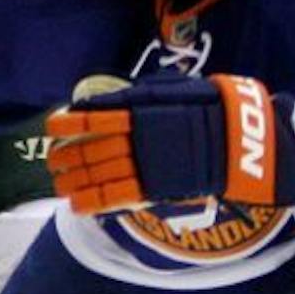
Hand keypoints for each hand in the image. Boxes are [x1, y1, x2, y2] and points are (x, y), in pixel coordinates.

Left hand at [46, 74, 294, 214]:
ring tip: (58, 182)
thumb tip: (93, 104)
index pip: (91, 117)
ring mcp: (144, 163)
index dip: (68, 123)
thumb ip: (133, 97)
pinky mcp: (155, 187)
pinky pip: (116, 196)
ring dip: (72, 179)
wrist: (242, 139)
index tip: (52, 126)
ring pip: (96, 173)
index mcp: (138, 111)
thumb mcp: (171, 89)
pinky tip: (74, 204)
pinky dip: (92, 201)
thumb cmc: (209, 108)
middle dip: (66, 155)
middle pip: (89, 148)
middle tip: (53, 160)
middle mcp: (135, 137)